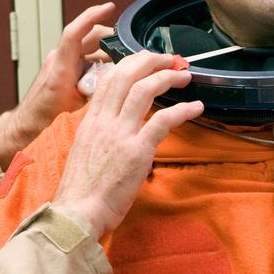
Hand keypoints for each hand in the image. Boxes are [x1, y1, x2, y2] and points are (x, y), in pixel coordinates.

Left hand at [0, 3, 115, 166]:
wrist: (27, 124)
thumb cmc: (42, 118)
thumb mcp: (72, 106)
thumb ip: (92, 91)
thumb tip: (113, 81)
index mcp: (60, 66)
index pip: (74, 33)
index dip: (91, 16)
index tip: (108, 7)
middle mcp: (60, 59)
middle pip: (89, 38)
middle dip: (111, 41)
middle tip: (129, 50)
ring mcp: (62, 63)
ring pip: (91, 50)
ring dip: (107, 57)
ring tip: (121, 70)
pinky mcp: (65, 69)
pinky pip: (86, 60)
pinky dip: (99, 66)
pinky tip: (107, 79)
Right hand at [52, 51, 202, 237]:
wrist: (77, 212)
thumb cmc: (80, 191)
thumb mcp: (84, 152)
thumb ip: (99, 135)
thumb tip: (114, 131)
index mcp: (90, 121)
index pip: (110, 79)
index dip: (130, 64)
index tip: (146, 62)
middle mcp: (103, 121)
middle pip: (127, 74)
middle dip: (151, 60)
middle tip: (169, 60)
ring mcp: (120, 134)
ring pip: (145, 89)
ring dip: (168, 78)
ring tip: (184, 76)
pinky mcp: (137, 151)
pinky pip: (163, 120)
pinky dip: (183, 110)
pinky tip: (195, 107)